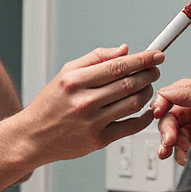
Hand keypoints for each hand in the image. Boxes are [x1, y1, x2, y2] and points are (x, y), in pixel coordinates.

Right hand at [23, 45, 163, 161]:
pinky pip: (131, 127)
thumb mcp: (66, 73)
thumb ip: (96, 58)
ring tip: (147, 87)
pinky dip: (145, 117)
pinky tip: (146, 110)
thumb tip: (124, 50)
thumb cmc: (50, 105)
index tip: (156, 55)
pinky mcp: (98, 141)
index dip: (142, 59)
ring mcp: (92, 123)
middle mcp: (83, 102)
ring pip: (133, 104)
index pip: (117, 66)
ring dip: (148, 93)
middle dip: (149, 74)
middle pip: (129, 84)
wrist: (33, 137)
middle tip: (154, 70)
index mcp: (75, 82)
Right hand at [152, 77, 190, 163]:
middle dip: (167, 132)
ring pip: (172, 137)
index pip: (170, 96)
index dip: (161, 105)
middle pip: (168, 119)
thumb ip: (186, 92)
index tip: (157, 113)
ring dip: (174, 147)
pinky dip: (182, 155)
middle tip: (169, 143)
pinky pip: (181, 150)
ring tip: (184, 153)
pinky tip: (189, 156)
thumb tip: (164, 91)